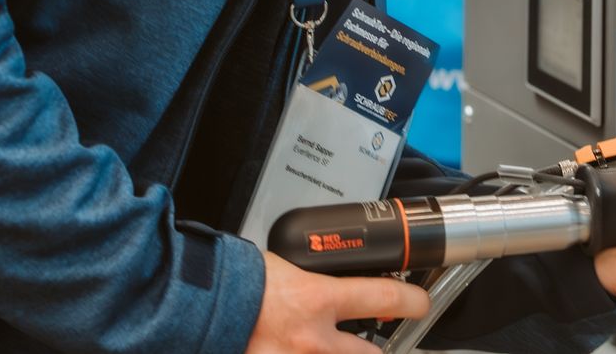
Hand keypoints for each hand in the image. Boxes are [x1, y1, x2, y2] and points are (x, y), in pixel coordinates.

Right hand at [246, 251, 429, 353]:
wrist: (197, 304)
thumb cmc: (236, 282)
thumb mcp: (287, 268)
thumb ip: (315, 279)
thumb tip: (333, 278)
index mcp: (317, 300)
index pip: (383, 299)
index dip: (411, 301)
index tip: (418, 303)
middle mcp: (312, 341)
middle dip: (374, 348)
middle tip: (370, 340)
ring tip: (323, 345)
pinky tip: (295, 348)